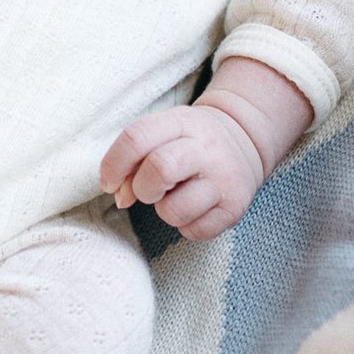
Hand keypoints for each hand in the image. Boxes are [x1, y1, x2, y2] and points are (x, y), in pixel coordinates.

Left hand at [99, 105, 264, 239]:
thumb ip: (133, 160)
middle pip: (159, 169)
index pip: (137, 138)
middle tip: (147, 190)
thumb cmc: (189, 140)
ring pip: (174, 211)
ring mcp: (224, 179)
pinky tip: (194, 208)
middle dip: (141, 188)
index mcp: (182, 122)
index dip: (113, 165)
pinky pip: (194, 231)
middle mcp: (207, 149)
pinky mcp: (235, 208)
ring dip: (164, 210)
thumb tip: (121, 197)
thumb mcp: (163, 133)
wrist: (244, 139)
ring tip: (175, 197)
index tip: (109, 182)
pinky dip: (186, 225)